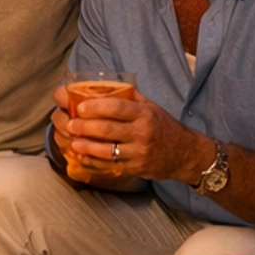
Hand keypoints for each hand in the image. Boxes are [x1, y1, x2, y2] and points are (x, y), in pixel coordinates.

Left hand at [60, 86, 196, 185]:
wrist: (184, 153)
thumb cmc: (164, 126)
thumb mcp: (151, 107)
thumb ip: (130, 98)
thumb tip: (106, 85)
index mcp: (145, 114)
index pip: (118, 108)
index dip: (96, 107)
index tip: (80, 107)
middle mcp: (142, 133)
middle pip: (108, 130)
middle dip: (85, 127)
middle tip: (70, 125)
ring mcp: (139, 152)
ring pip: (108, 151)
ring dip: (87, 147)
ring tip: (72, 142)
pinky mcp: (136, 168)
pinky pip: (112, 165)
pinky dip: (95, 162)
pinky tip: (83, 158)